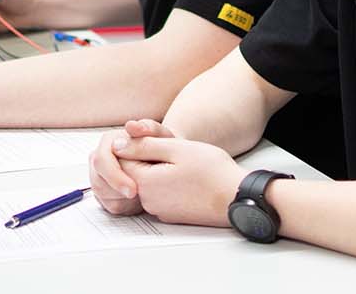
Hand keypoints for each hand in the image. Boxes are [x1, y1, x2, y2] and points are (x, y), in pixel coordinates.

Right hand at [89, 119, 164, 215]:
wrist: (168, 159)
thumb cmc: (164, 146)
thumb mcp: (162, 135)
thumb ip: (147, 128)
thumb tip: (130, 125)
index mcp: (109, 141)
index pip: (101, 161)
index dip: (116, 177)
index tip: (134, 190)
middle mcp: (101, 157)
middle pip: (98, 180)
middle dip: (118, 192)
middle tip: (139, 199)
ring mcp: (101, 175)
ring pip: (102, 194)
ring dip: (122, 198)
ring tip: (143, 195)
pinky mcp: (106, 191)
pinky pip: (109, 204)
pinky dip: (125, 206)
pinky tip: (139, 200)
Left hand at [111, 120, 244, 227]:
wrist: (237, 198)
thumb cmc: (212, 171)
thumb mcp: (177, 148)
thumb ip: (144, 146)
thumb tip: (118, 145)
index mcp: (145, 183)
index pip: (122, 159)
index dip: (138, 144)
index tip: (159, 141)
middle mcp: (148, 201)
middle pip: (135, 172)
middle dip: (150, 158)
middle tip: (177, 151)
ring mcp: (160, 210)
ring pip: (150, 183)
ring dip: (161, 170)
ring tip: (186, 164)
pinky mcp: (172, 215)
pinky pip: (163, 194)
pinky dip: (171, 183)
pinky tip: (190, 178)